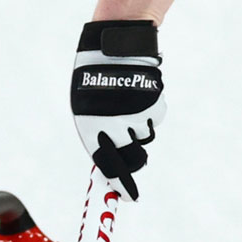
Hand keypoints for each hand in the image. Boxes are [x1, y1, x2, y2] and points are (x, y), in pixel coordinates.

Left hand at [71, 19, 164, 196]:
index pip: (109, 166)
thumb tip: (108, 162)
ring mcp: (137, 117)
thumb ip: (97, 133)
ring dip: (139, 130)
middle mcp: (116, 126)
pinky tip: (139, 96)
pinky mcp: (154, 106)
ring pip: (145, 139)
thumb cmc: (95, 78)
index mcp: (93, 128)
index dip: (121, 184)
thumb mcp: (86, 106)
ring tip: (128, 107)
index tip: (129, 197)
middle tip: (136, 157)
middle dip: (136, 162)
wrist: (116, 44)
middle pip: (134, 160)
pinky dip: (149, 113)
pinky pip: (154, 120)